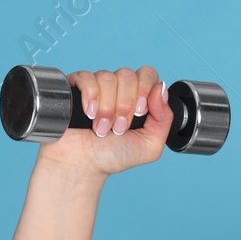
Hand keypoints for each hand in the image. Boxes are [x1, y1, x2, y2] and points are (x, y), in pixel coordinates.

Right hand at [35, 66, 171, 176]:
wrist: (83, 165)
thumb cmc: (113, 156)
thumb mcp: (150, 145)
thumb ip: (165, 118)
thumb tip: (161, 88)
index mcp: (138, 98)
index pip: (147, 74)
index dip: (144, 90)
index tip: (139, 113)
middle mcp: (118, 89)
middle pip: (128, 75)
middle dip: (125, 105)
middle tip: (118, 128)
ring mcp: (97, 86)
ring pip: (108, 78)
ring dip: (107, 108)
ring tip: (101, 128)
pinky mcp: (76, 87)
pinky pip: (87, 78)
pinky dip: (91, 97)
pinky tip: (90, 114)